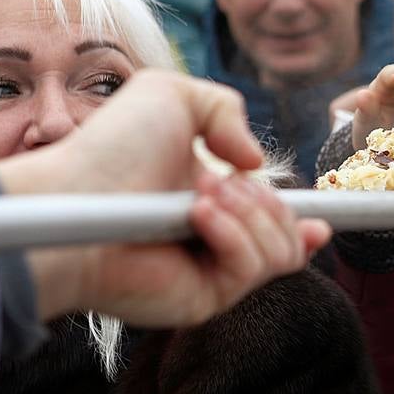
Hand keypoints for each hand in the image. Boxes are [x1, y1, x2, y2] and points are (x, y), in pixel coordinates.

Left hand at [0, 70, 330, 325]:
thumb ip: (226, 107)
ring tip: (201, 197)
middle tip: (219, 183)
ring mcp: (212, 271)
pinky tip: (198, 216)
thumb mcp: (173, 95)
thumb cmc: (110, 149)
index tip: (320, 220)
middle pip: (292, 237)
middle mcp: (215, 240)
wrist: (73, 199)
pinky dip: (234, 234)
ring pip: (283, 253)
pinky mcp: (205, 298)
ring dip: (252, 213)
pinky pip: (254, 269)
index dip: (302, 222)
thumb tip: (254, 164)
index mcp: (213, 200)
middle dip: (270, 203)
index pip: (274, 224)